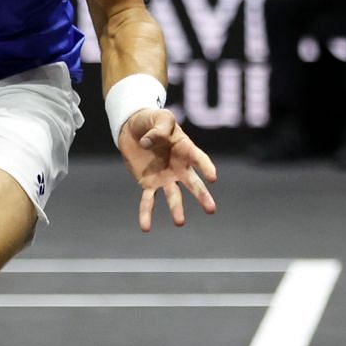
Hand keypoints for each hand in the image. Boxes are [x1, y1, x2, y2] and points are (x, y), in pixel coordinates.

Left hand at [120, 108, 217, 230]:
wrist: (133, 128)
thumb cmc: (152, 120)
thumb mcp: (159, 117)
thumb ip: (159, 128)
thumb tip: (148, 143)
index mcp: (185, 149)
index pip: (199, 159)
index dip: (206, 167)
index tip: (212, 177)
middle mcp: (179, 167)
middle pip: (193, 183)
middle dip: (202, 196)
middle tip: (211, 210)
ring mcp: (165, 177)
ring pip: (173, 196)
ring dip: (177, 209)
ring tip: (180, 222)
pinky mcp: (148, 183)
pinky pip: (148, 200)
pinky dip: (146, 214)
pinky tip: (146, 228)